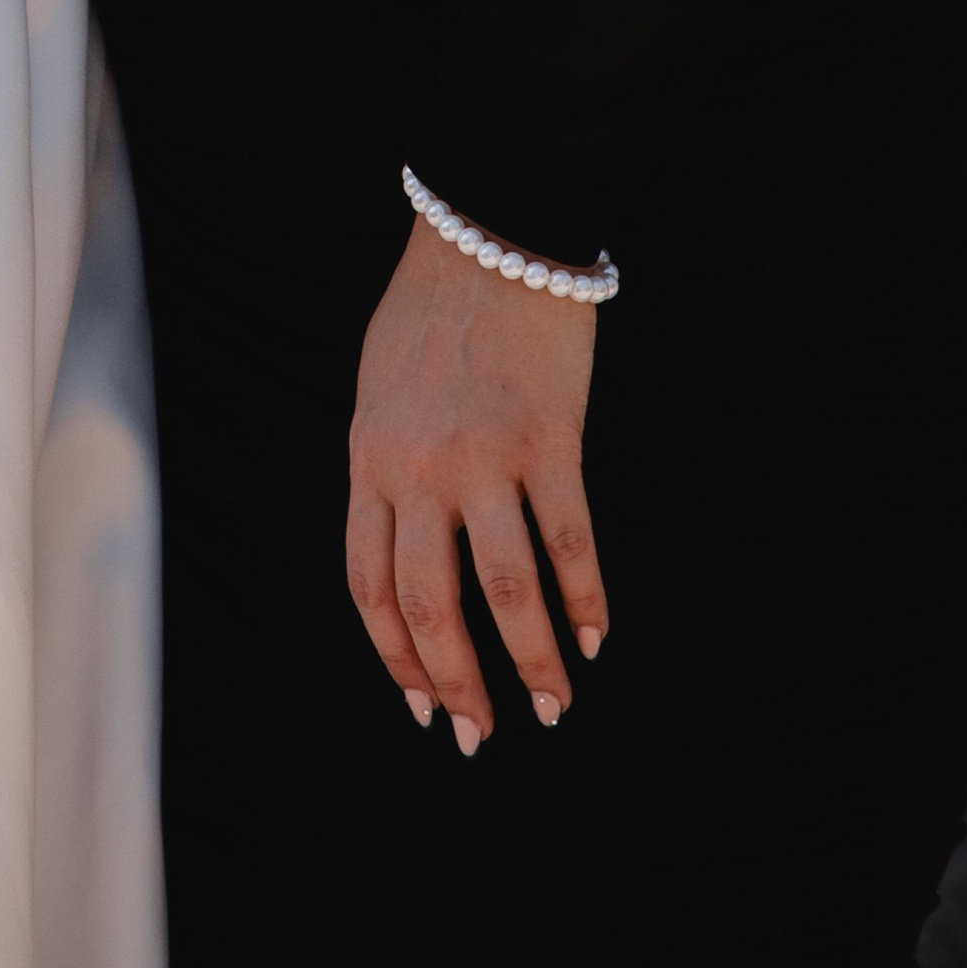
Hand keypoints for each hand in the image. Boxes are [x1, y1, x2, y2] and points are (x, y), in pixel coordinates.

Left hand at [346, 219, 606, 752]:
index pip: (368, 585)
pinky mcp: (550, 439)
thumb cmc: (429, 307)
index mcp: (368, 457)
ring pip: (506, 592)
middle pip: (430, 605)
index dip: (394, 657)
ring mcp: (485, 456)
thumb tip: (401, 543)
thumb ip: (385, 465)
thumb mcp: (377, 388)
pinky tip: (598, 636)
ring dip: (534, 663)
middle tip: (481, 738)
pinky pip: (570, 542)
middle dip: (456, 686)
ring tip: (555, 708)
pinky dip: (588, 600)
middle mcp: (418, 467)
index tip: (419, 707)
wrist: (487, 228)